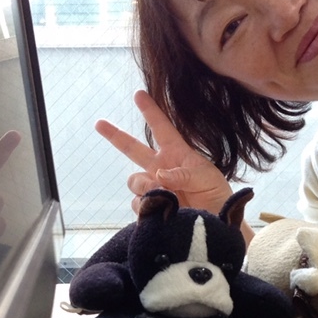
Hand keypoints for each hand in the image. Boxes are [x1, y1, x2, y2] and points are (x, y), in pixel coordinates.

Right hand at [95, 90, 232, 214]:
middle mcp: (161, 169)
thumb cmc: (216, 195)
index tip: (139, 94)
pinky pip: (138, 204)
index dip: (151, 111)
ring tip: (165, 194)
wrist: (217, 223)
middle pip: (133, 149)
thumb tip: (158, 175)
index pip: (162, 128)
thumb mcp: (206, 177)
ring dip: (146, 185)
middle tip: (99, 123)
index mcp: (177, 154)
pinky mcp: (150, 208)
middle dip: (116, 136)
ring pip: (135, 181)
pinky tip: (163, 210)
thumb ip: (182, 174)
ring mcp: (154, 188)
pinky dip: (148, 206)